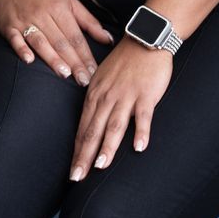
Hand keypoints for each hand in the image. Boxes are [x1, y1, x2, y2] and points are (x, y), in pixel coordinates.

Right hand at [0, 0, 112, 84]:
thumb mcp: (69, 0)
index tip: (94, 71)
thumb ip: (88, 21)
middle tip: (84, 80)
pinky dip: (21, 49)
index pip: (75, 36)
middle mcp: (42, 15)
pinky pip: (15, 39)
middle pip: (60, 42)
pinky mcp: (8, 26)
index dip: (85, 55)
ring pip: (40, 42)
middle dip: (74, 62)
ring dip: (52, 58)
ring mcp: (24, 21)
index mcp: (59, 8)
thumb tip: (108, 39)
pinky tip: (29, 60)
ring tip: (64, 73)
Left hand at [71, 38, 173, 179]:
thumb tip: (90, 121)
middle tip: (77, 177)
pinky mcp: (145, 95)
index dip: (76, 151)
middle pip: (92, 131)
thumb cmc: (123, 62)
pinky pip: (142, 116)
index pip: (82, 128)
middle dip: (84, 156)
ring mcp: (125, 97)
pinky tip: (139, 148)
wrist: (144, 40)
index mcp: (94, 96)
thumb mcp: (101, 79)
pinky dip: (140, 132)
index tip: (72, 170)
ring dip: (107, 147)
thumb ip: (96, 101)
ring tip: (100, 166)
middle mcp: (105, 98)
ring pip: (113, 126)